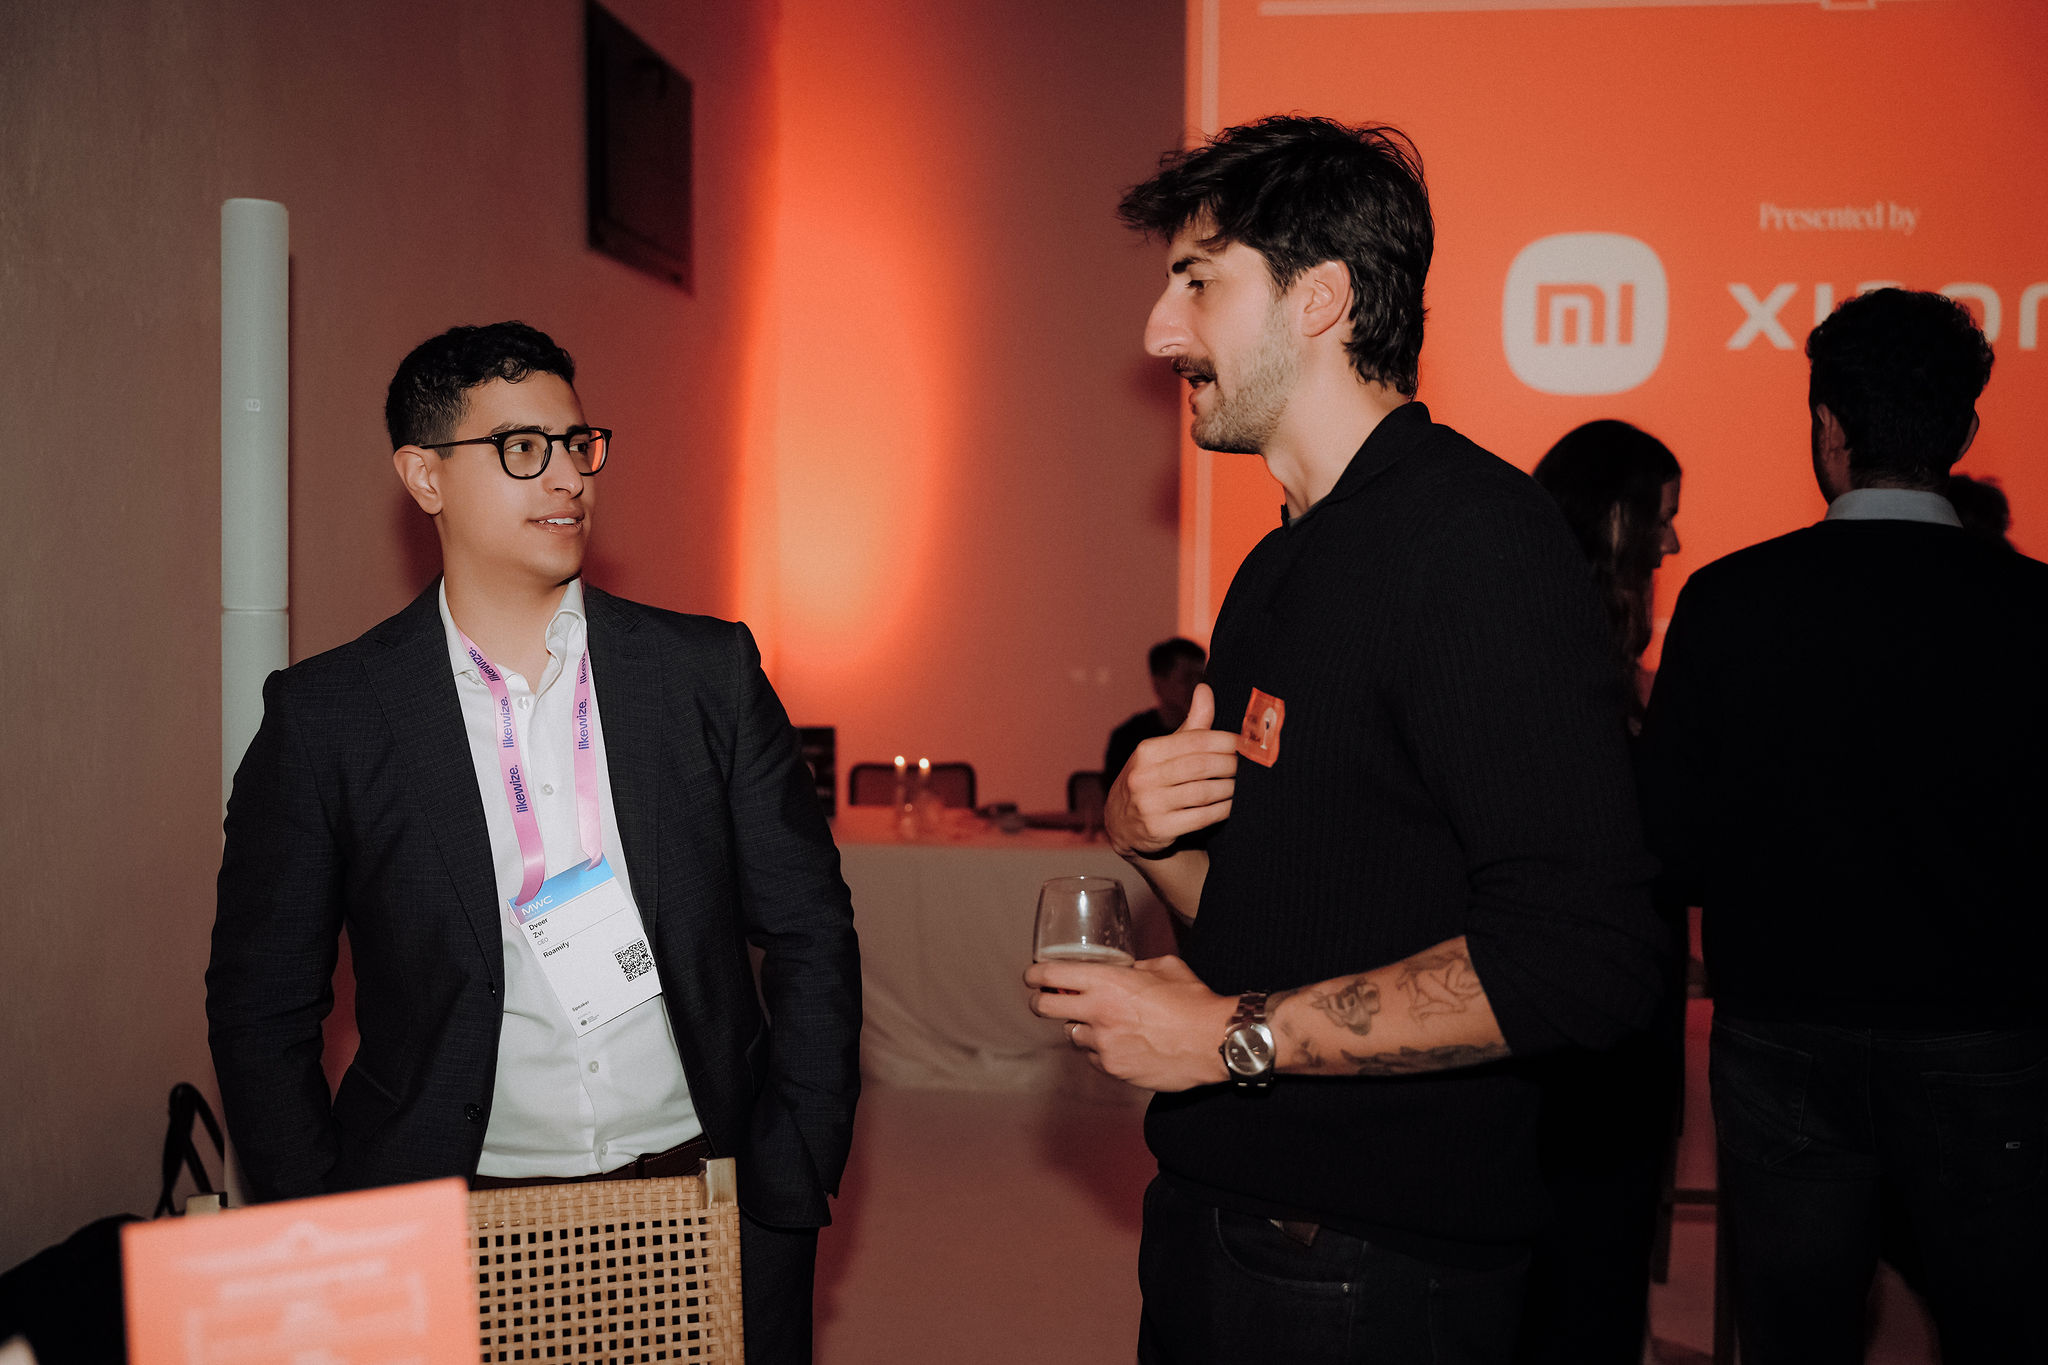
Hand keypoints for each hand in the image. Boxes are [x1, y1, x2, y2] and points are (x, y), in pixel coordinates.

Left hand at [1023, 955, 1235, 1091]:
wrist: (1213, 1042)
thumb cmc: (1193, 1002)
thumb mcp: (1164, 967)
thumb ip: (1137, 967)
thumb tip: (1126, 969)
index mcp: (1107, 981)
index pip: (1051, 974)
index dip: (1035, 974)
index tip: (1032, 975)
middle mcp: (1098, 1012)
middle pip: (1044, 1007)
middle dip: (1040, 1001)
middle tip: (1045, 1000)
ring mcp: (1103, 1044)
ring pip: (1072, 1035)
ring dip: (1081, 1028)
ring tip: (1104, 1025)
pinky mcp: (1113, 1069)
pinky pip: (1095, 1058)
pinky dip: (1101, 1052)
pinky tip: (1122, 1045)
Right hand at [1105, 683, 1236, 856]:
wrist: (1122, 824)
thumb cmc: (1152, 779)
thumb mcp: (1164, 750)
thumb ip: (1190, 724)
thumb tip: (1205, 689)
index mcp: (1147, 751)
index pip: (1195, 740)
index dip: (1226, 741)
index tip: (1245, 744)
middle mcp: (1144, 776)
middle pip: (1202, 766)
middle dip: (1231, 765)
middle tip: (1248, 766)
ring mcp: (1149, 804)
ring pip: (1203, 792)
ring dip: (1229, 789)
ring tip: (1242, 785)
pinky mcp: (1158, 829)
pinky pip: (1201, 818)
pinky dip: (1222, 810)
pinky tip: (1231, 805)